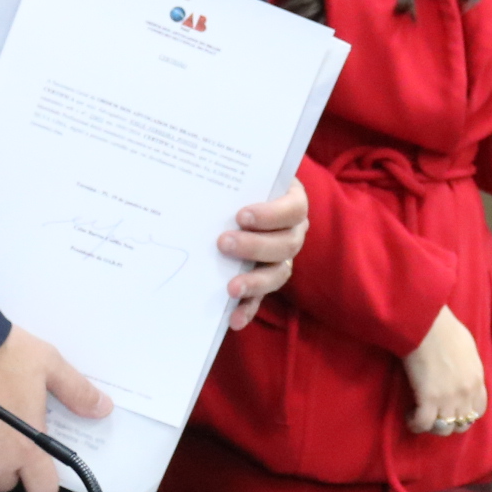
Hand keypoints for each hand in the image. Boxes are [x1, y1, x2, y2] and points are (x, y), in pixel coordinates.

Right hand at [0, 324, 110, 491]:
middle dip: (6, 461)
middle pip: (3, 480)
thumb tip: (103, 409)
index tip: (40, 461)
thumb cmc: (2, 353)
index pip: (41, 490)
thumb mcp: (47, 363)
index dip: (43, 478)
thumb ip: (76, 391)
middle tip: (4, 428)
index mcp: (25, 448)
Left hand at [220, 182, 308, 328]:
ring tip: (231, 288)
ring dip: (255, 282)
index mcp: (292, 202)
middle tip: (223, 243)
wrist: (241, 197)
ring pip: (278, 274)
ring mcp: (282, 259)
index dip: (271, 214)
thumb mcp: (242, 175)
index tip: (242, 215)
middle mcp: (293, 232)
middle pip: (286, 245)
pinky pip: (262, 298)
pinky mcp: (266, 280)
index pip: (292, 209)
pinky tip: (234, 319)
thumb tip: (197, 172)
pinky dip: (249, 309)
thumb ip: (231, 177)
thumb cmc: (241, 183)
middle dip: (255, 246)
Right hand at [403, 305, 486, 436]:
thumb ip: (468, 367)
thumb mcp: (468, 349)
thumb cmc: (445, 329)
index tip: (453, 411)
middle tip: (435, 416)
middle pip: (462, 424)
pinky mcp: (428, 399)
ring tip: (420, 417)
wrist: (428, 324)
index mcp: (477, 379)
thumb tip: (460, 373)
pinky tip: (410, 416)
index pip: (478, 411)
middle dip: (449, 423)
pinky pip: (423, 424)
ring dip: (432, 426)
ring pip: (444, 429)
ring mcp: (448, 398)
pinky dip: (416, 424)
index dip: (465, 414)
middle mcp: (466, 393)